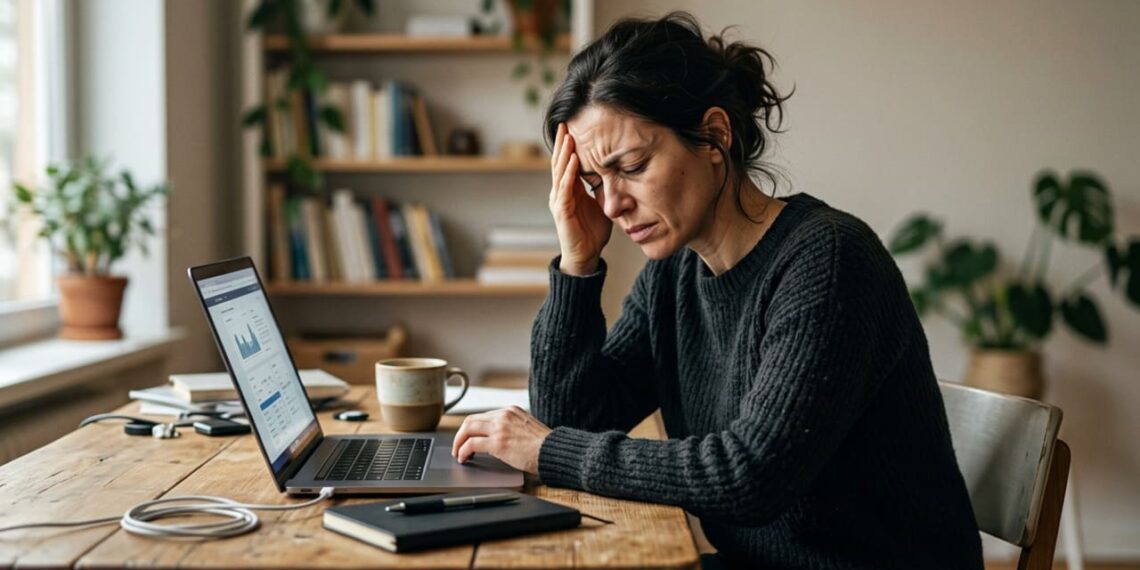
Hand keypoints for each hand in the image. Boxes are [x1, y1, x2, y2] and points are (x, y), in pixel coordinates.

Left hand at [451, 406, 551, 474]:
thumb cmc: (544, 445)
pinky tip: (463, 458)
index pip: (483, 416)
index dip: (471, 428)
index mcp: (511, 410)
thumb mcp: (527, 428)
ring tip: (458, 453)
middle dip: (460, 434)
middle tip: (457, 446)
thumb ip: (511, 428)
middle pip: (471, 420)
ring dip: (458, 442)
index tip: (467, 437)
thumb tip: (496, 438)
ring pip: (467, 429)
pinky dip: (463, 451)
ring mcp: (500, 427)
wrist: (554, 451)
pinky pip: (471, 444)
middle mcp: (503, 415)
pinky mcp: (498, 442)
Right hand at [550, 123, 612, 275]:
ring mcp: (559, 201)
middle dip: (561, 142)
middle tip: (564, 122)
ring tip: (567, 135)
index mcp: (569, 190)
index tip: (572, 127)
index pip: (566, 163)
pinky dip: (568, 173)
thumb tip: (617, 174)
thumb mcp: (601, 205)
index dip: (568, 146)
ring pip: (559, 172)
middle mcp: (560, 193)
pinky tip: (572, 160)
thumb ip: (603, 189)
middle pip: (559, 162)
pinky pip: (565, 188)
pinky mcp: (562, 211)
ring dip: (563, 153)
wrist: (585, 257)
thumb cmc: (592, 232)